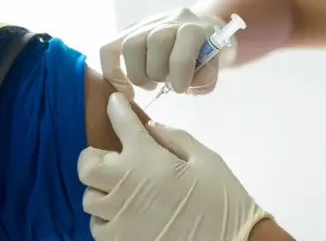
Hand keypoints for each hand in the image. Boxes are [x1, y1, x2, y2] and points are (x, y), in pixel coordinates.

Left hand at [77, 92, 270, 240]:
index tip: (115, 103)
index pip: (121, 123)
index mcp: (147, 160)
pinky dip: (106, 217)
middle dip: (95, 156)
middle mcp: (124, 186)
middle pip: (87, 165)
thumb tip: (150, 127)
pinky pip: (98, 227)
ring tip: (122, 189)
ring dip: (102, 189)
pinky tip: (126, 214)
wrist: (232, 240)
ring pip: (89, 199)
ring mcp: (119, 218)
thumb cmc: (221, 197)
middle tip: (113, 158)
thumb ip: (176, 138)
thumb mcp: (206, 159)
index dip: (116, 108)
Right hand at [100, 8, 234, 99]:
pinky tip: (123, 87)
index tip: (180, 89)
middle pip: (155, 43)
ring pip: (130, 45)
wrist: (196, 32)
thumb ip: (204, 79)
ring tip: (149, 85)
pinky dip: (112, 70)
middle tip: (164, 85)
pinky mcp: (129, 31)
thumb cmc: (204, 56)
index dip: (180, 73)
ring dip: (138, 73)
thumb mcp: (212, 69)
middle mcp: (169, 21)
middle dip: (158, 72)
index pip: (182, 46)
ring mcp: (146, 24)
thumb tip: (179, 84)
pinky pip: (109, 48)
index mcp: (194, 28)